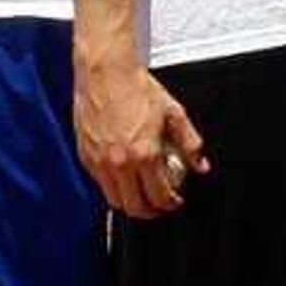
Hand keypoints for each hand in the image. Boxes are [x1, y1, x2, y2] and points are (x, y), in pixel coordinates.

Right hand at [76, 56, 206, 220]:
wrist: (106, 73)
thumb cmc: (137, 89)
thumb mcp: (174, 114)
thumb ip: (190, 143)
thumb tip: (201, 165)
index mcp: (144, 154)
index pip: (159, 196)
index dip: (170, 204)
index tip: (175, 201)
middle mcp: (119, 163)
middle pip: (134, 206)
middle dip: (150, 211)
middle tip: (159, 206)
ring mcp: (99, 161)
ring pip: (114, 199)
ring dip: (130, 203)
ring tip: (142, 196)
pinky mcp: (85, 155)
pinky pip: (99, 183)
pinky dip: (113, 187)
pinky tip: (124, 178)